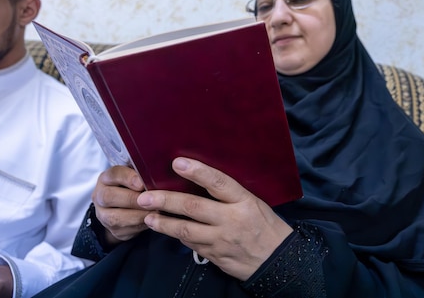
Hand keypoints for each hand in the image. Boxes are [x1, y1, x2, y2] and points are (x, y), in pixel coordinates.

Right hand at [91, 165, 149, 243]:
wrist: (127, 207)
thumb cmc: (135, 186)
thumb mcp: (137, 175)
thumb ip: (143, 172)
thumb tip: (158, 172)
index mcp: (106, 178)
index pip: (114, 174)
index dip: (128, 178)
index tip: (141, 183)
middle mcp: (100, 196)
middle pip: (109, 197)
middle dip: (132, 199)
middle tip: (151, 199)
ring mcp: (103, 215)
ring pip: (116, 217)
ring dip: (138, 214)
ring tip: (156, 211)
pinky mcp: (113, 230)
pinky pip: (125, 230)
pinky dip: (141, 225)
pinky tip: (153, 220)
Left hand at [137, 157, 293, 280]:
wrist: (278, 260)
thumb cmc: (266, 225)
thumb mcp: (255, 203)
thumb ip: (230, 194)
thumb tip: (201, 180)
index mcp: (244, 201)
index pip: (218, 183)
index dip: (197, 172)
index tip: (176, 163)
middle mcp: (231, 219)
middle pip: (193, 207)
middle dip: (166, 201)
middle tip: (145, 196)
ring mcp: (221, 240)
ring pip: (185, 230)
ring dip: (163, 223)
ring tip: (147, 216)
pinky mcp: (214, 256)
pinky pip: (191, 244)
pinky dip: (177, 236)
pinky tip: (166, 230)